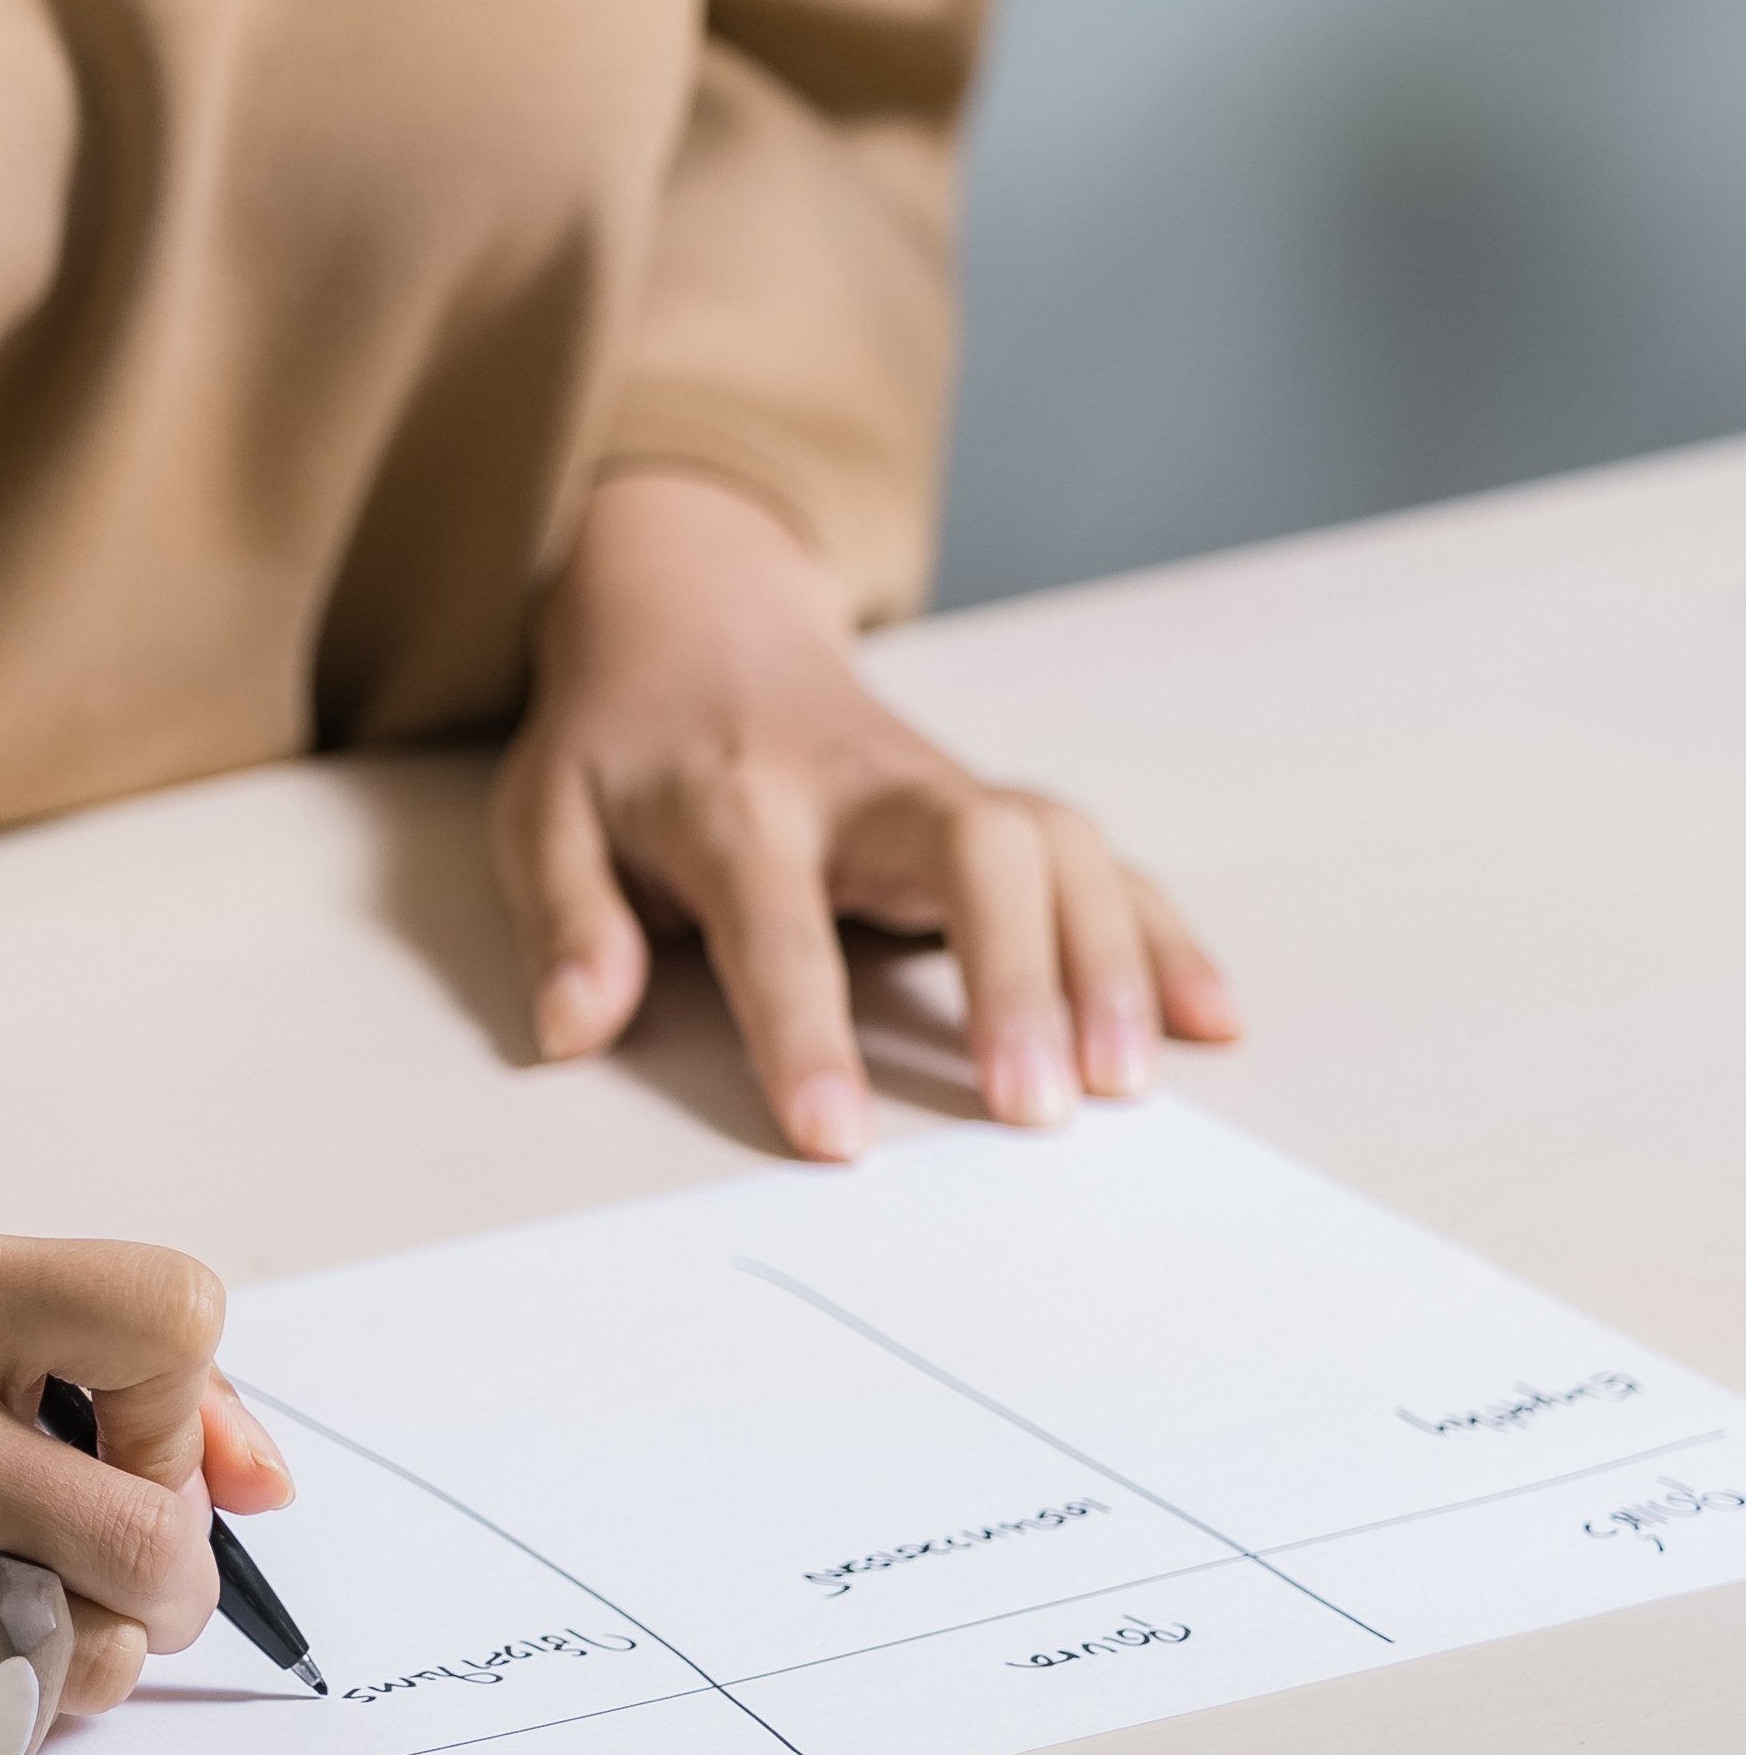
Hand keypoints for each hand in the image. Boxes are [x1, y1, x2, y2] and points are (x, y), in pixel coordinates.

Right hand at [0, 1188, 297, 1751]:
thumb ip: (88, 1365)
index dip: (184, 1403)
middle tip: (120, 1577)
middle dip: (171, 1581)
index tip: (121, 1433)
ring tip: (10, 1617)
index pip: (175, 1322)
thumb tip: (268, 1491)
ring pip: (71, 1662)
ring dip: (76, 1662)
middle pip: (150, 1541)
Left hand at [495, 471, 1237, 1158]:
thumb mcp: (544, 814)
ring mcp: (945, 787)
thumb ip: (566, 920)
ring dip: (1109, 962)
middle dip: (1015, 976)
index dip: (807, 1032)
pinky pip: (1099, 862)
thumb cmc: (617, 745)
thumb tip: (574, 1027)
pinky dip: (1159, 935)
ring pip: (1060, 848)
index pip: (780, 923)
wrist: (694, 618)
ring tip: (1126, 1085)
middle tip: (1034, 1108)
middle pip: (976, 852)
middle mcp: (863, 785)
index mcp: (736, 799)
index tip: (838, 1137)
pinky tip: (1210, 1020)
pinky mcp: (994, 806)